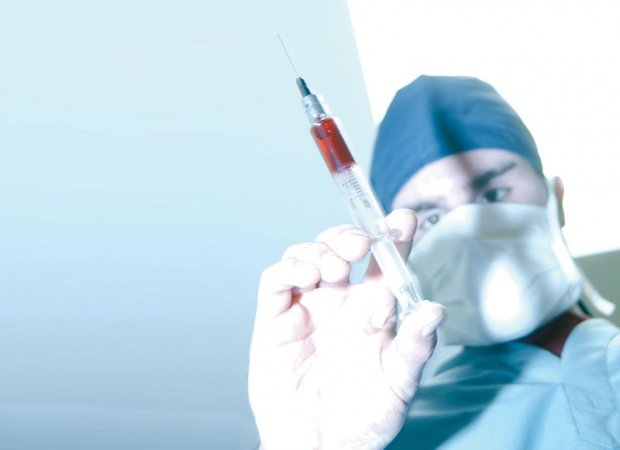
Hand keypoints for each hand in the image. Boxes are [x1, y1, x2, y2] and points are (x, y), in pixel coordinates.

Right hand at [248, 209, 444, 449]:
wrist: (323, 445)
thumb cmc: (365, 417)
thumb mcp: (399, 383)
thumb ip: (415, 346)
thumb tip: (433, 309)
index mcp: (373, 309)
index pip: (384, 262)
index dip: (394, 237)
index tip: (404, 220)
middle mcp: (340, 300)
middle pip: (342, 248)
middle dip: (351, 235)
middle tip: (362, 244)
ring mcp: (307, 306)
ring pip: (309, 254)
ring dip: (322, 248)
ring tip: (336, 266)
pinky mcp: (276, 318)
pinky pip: (277, 279)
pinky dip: (290, 267)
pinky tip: (309, 275)